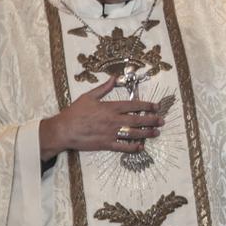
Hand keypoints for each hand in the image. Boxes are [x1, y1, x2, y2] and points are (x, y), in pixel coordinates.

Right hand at [39, 76, 165, 159]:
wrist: (64, 130)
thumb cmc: (75, 112)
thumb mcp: (89, 96)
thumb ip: (104, 88)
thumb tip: (114, 77)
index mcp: (110, 107)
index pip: (133, 105)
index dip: (147, 105)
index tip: (156, 106)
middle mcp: (113, 120)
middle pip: (138, 119)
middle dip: (152, 120)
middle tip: (162, 121)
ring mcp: (111, 133)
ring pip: (134, 133)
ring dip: (147, 133)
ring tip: (156, 133)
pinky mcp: (106, 144)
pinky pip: (123, 147)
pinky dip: (133, 147)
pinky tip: (141, 147)